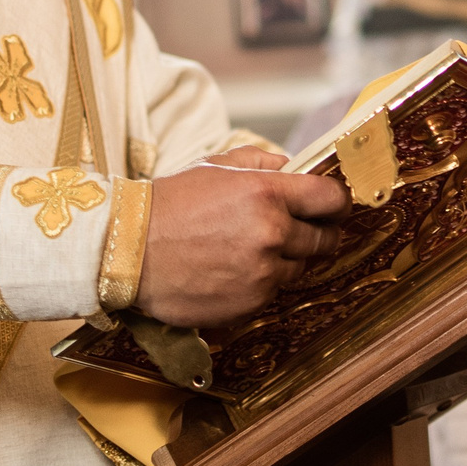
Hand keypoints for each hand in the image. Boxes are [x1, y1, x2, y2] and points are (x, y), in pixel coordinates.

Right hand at [136, 162, 348, 329]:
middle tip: (301, 231)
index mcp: (267, 192)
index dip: (338, 202)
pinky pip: (274, 292)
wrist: (128, 250)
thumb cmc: (170, 204)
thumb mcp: (216, 166)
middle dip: (317, 234)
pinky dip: (262, 283)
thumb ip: (263, 162)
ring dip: (286, 260)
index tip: (334, 206)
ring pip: (300, 268)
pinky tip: (234, 270)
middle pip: (325, 239)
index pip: (332, 199)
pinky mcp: (250, 303)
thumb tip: (295, 167)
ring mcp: (262, 272)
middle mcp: (272, 233)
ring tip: (251, 250)